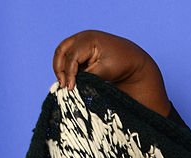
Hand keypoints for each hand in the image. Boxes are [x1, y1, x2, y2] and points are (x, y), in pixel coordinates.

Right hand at [52, 30, 170, 116]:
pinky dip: (67, 68)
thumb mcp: (104, 71)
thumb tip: (73, 83)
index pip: (72, 57)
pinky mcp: (81, 47)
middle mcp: (82, 37)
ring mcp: (80, 40)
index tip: (70, 88)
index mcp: (88, 39)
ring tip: (64, 84)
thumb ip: (88, 76)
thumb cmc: (120, 64)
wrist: (131, 59)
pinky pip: (68, 56)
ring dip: (61, 68)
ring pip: (62, 52)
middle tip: (62, 85)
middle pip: (61, 51)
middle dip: (59, 68)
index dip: (69, 73)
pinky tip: (70, 80)